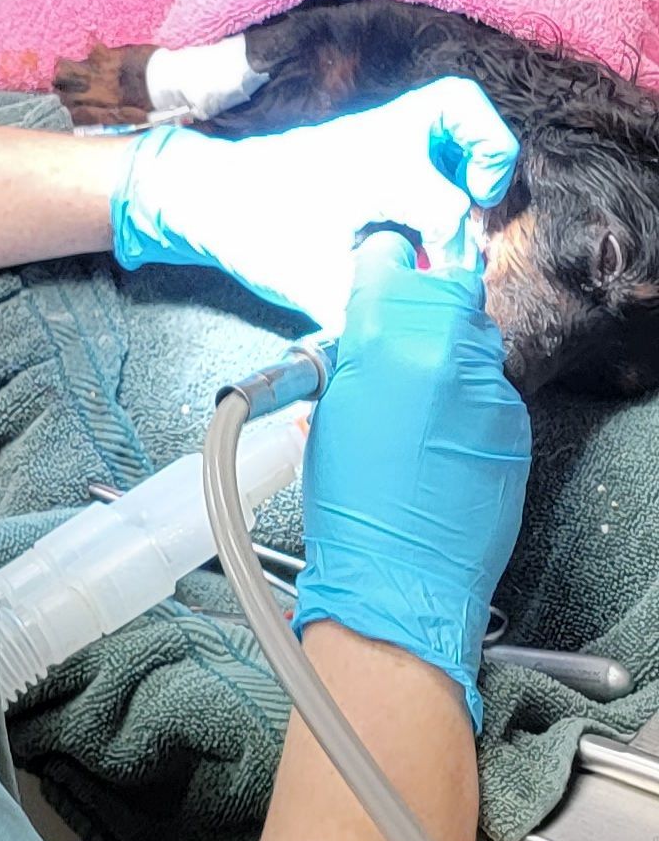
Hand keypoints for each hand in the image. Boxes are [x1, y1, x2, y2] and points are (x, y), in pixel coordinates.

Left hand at [110, 80, 519, 327]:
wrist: (199, 192)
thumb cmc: (248, 226)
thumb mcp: (305, 278)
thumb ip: (362, 310)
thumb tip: (402, 338)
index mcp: (374, 165)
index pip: (447, 205)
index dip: (451, 252)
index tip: (432, 280)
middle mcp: (380, 135)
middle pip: (461, 105)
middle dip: (491, 153)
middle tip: (482, 199)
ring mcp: (374, 131)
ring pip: (448, 110)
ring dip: (472, 151)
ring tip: (468, 198)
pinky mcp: (367, 141)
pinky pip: (427, 129)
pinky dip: (447, 155)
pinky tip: (431, 205)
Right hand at [295, 230, 530, 724]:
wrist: (401, 581)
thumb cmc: (349, 509)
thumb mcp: (325, 413)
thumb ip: (352, 356)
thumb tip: (368, 326)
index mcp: (384, 341)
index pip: (390, 260)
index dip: (382, 267)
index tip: (379, 275)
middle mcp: (446, 352)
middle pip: (444, 291)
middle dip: (421, 312)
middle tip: (394, 351)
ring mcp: (488, 388)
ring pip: (473, 340)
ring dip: (447, 358)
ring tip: (416, 407)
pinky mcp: (515, 423)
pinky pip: (491, 389)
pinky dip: (469, 402)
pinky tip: (440, 440)